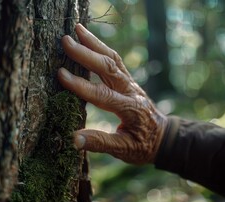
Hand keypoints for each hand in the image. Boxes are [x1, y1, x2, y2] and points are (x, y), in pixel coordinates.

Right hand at [58, 24, 166, 164]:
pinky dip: (102, 48)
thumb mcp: (124, 150)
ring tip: (77, 29)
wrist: (164, 137)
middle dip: (86, 54)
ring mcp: (131, 83)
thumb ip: (100, 143)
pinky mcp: (129, 81)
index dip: (80, 85)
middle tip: (65, 41)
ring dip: (95, 43)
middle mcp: (130, 91)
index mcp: (129, 109)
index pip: (101, 94)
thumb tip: (74, 139)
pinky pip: (115, 61)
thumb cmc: (143, 146)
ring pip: (112, 59)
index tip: (61, 73)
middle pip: (108, 68)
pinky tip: (91, 41)